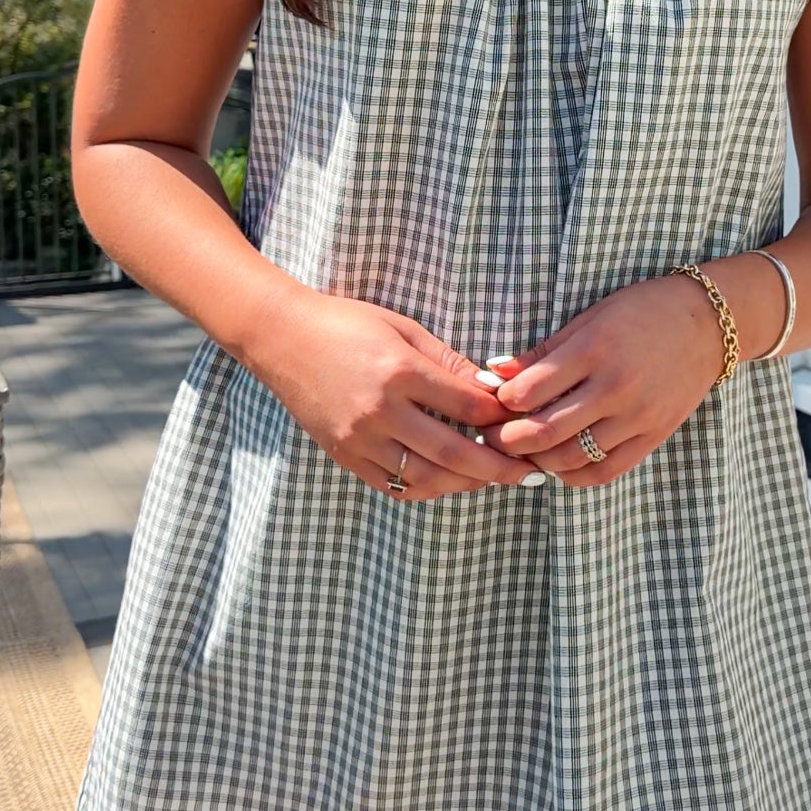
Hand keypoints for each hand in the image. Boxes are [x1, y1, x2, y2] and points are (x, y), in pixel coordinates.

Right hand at [259, 289, 541, 499]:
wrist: (281, 338)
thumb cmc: (347, 323)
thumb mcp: (403, 328)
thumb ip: (448, 363)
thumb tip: (494, 389)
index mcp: (399, 371)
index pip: (467, 405)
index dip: (500, 417)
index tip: (523, 421)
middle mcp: (380, 410)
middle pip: (452, 451)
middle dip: (496, 466)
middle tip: (528, 474)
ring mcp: (359, 438)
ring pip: (424, 477)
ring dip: (464, 483)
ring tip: (492, 480)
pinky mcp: (344, 455)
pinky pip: (392, 485)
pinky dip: (425, 488)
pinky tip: (448, 482)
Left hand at [475, 274, 725, 485]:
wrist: (708, 323)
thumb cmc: (642, 312)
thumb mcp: (591, 318)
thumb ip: (544, 351)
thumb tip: (496, 372)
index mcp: (594, 349)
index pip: (530, 392)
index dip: (501, 404)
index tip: (492, 404)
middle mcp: (615, 386)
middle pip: (545, 431)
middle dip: (507, 440)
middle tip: (491, 438)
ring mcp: (637, 414)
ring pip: (572, 456)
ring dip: (537, 461)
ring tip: (521, 452)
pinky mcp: (654, 434)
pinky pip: (606, 469)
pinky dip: (575, 475)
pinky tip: (558, 467)